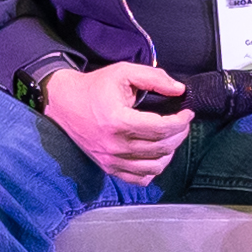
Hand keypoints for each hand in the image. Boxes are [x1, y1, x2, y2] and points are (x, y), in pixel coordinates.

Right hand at [39, 57, 190, 181]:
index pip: (161, 128)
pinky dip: (153, 169)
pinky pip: (139, 179)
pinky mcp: (108, 167)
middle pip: (161, 147)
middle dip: (179, 134)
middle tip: (182, 122)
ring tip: (171, 137)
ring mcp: (111, 159)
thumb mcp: (124, 72)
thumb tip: (179, 90)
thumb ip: (154, 78)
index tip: (187, 112)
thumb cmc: (95, 87)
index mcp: (118, 120)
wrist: (64, 102)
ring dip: (169, 152)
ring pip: (154, 167)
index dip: (181, 121)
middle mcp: (115, 145)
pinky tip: (156, 154)